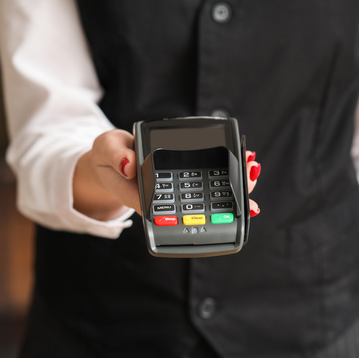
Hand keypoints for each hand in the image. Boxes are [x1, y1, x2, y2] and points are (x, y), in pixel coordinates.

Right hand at [73, 129, 260, 220]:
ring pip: (211, 187)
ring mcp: (180, 185)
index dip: (208, 205)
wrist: (109, 161)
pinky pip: (208, 173)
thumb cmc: (108, 160)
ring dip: (234, 180)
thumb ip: (116, 155)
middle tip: (251, 175)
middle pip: (206, 198)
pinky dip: (227, 168)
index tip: (227, 199)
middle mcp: (171, 195)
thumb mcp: (105, 151)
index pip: (182, 206)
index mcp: (153, 197)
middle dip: (231, 190)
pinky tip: (244, 162)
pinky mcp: (185, 174)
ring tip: (253, 168)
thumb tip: (130, 163)